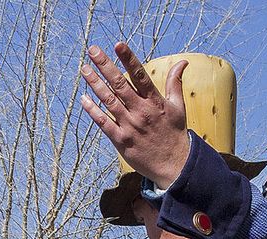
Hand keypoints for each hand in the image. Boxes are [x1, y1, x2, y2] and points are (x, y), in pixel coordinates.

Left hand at [80, 46, 192, 189]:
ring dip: (95, 84)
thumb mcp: (178, 106)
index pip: (140, 75)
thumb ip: (175, 83)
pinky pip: (103, 123)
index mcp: (154, 101)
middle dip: (105, 66)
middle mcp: (141, 111)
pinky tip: (84, 98)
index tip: (118, 45)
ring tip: (84, 69)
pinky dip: (93, 111)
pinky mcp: (121, 141)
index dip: (128, 59)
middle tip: (92, 51)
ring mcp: (129, 126)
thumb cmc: (174, 134)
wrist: (174, 165)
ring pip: (109, 101)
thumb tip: (182, 62)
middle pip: (119, 84)